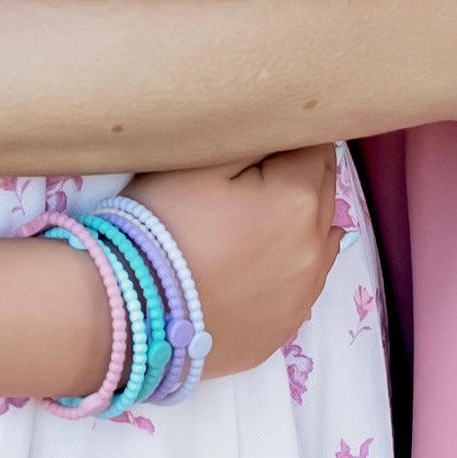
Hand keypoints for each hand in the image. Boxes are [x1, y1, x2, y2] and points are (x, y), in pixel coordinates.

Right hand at [123, 145, 340, 379]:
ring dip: (303, 222)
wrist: (132, 313)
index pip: (315, 150)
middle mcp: (315, 247)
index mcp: (298, 199)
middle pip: (324, 194)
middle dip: (301, 176)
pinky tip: (264, 262)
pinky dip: (292, 266)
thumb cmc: (161, 225)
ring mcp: (302, 294)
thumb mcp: (199, 162)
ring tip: (263, 217)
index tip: (264, 141)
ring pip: (322, 241)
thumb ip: (252, 139)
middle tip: (260, 172)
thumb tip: (285, 129)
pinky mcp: (284, 328)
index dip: (289, 140)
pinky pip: (304, 284)